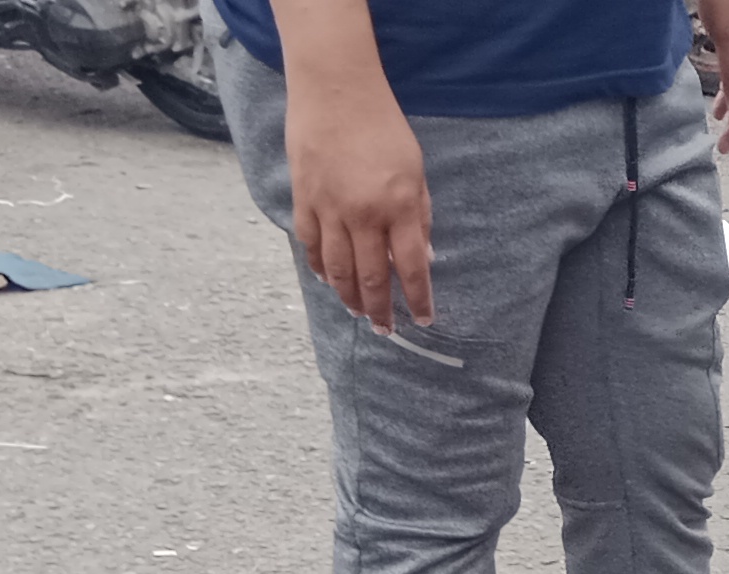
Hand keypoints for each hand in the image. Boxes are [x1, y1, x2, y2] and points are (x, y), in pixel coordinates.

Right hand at [282, 75, 432, 328]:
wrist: (335, 90)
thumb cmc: (383, 126)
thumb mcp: (416, 170)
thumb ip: (420, 215)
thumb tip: (424, 256)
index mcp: (399, 206)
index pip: (411, 267)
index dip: (418, 298)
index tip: (424, 319)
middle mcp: (364, 214)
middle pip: (371, 277)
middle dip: (380, 309)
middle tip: (385, 329)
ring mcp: (329, 208)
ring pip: (337, 268)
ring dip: (348, 296)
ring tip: (358, 312)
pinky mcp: (304, 198)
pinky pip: (310, 244)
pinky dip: (319, 268)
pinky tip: (328, 281)